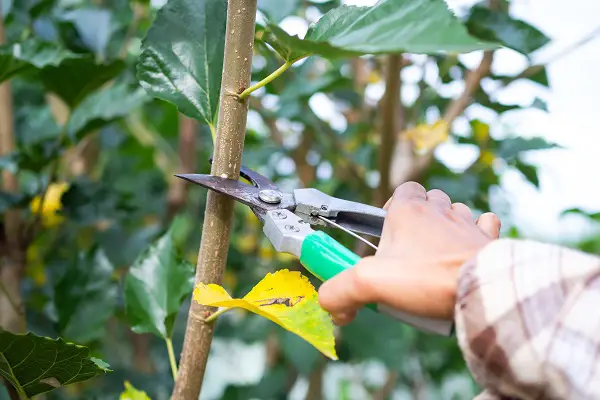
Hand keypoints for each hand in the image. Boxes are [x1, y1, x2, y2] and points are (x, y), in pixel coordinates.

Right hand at [317, 182, 500, 325]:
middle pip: (428, 200)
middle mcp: (439, 210)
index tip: (387, 233)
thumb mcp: (370, 284)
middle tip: (410, 251)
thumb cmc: (427, 279)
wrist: (482, 288)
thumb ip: (340, 292)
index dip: (392, 206)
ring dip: (447, 226)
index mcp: (409, 211)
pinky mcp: (489, 240)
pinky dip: (478, 233)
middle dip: (419, 218)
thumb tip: (329, 305)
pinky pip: (485, 225)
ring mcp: (467, 223)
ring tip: (438, 254)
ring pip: (456, 211)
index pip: (401, 190)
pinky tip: (469, 250)